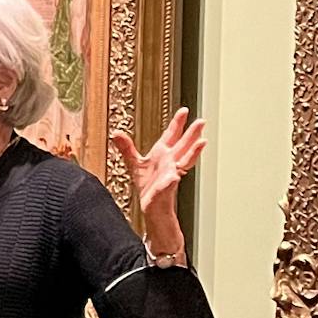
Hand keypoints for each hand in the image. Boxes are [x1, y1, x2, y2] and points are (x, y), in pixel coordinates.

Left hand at [111, 107, 207, 258]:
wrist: (152, 207)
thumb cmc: (148, 186)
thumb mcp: (134, 163)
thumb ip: (126, 148)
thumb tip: (116, 133)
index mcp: (162, 155)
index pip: (172, 135)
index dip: (178, 123)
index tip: (184, 111)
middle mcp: (170, 162)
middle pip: (183, 145)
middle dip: (192, 134)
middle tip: (201, 122)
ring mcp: (171, 174)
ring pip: (184, 160)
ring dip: (193, 152)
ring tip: (201, 143)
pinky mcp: (166, 188)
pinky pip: (169, 183)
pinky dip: (171, 180)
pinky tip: (174, 176)